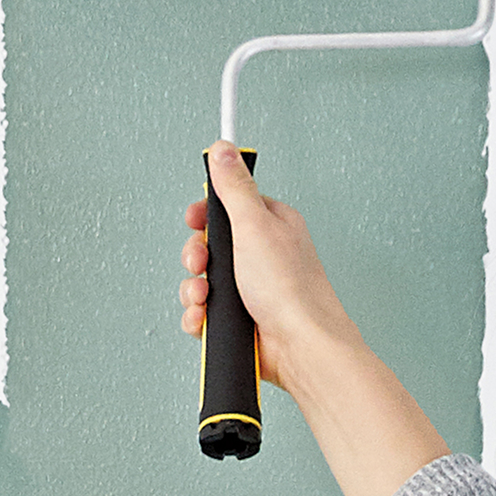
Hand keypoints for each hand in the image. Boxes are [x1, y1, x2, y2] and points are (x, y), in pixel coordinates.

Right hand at [178, 141, 358, 397]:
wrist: (301, 346)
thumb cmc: (290, 290)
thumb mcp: (255, 225)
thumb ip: (234, 187)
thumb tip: (224, 149)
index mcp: (270, 225)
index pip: (229, 207)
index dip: (205, 215)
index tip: (195, 220)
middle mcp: (261, 255)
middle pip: (209, 245)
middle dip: (196, 256)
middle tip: (202, 264)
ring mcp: (250, 289)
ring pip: (202, 280)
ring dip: (194, 290)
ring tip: (204, 299)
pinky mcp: (240, 319)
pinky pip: (204, 312)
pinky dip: (198, 317)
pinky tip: (205, 320)